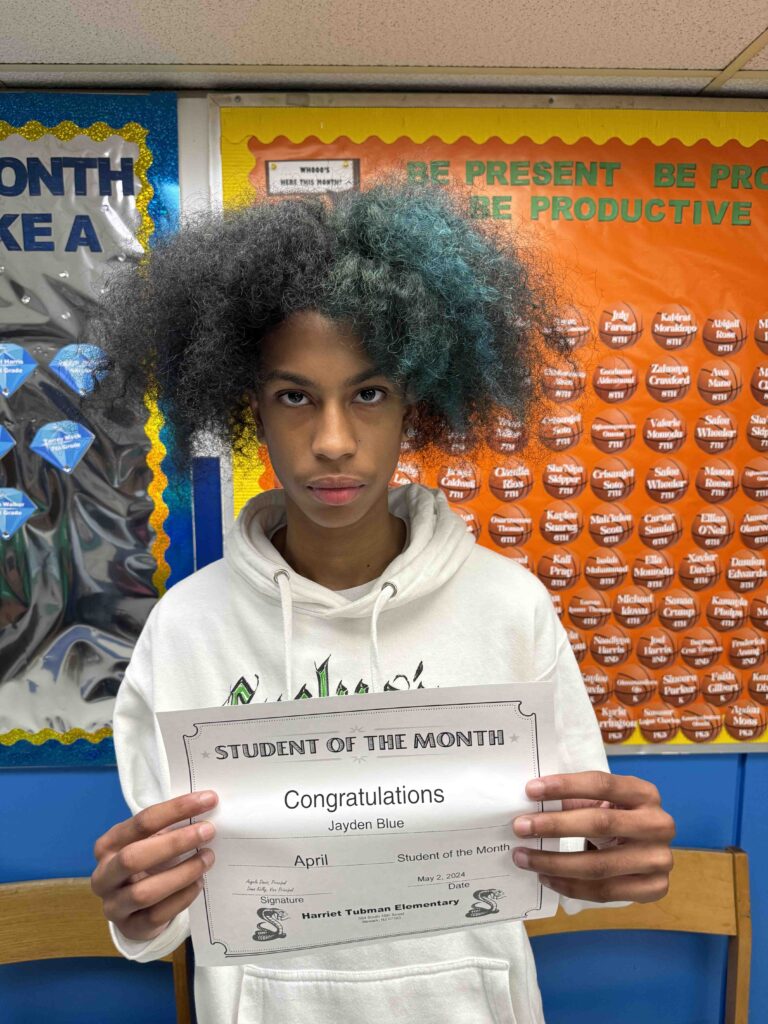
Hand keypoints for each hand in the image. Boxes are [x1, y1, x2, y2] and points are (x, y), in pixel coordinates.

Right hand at [91, 791, 217, 940]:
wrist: (133, 907)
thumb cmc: (146, 862)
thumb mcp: (150, 841)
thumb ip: (169, 827)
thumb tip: (207, 807)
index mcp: (108, 845)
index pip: (142, 822)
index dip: (176, 809)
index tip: (208, 800)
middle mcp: (104, 875)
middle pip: (134, 857)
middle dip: (175, 842)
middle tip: (208, 831)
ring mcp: (114, 905)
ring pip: (145, 892)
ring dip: (182, 872)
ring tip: (208, 858)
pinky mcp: (130, 928)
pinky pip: (157, 915)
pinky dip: (182, 897)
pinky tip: (199, 883)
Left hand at [511, 771, 674, 903]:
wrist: (650, 851)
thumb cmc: (617, 818)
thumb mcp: (602, 802)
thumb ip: (574, 801)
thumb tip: (530, 806)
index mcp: (644, 793)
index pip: (601, 784)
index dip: (565, 786)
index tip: (530, 790)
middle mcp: (658, 824)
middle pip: (600, 823)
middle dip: (554, 825)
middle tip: (520, 827)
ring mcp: (659, 859)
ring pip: (599, 865)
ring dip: (554, 863)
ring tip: (525, 858)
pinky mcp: (655, 888)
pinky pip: (605, 892)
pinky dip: (570, 886)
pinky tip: (547, 878)